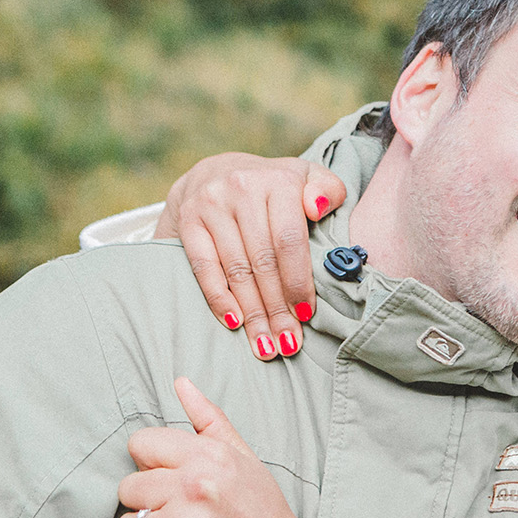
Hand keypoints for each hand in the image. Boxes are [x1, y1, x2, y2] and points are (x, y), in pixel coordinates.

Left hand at [117, 377, 373, 517]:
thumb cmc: (266, 515)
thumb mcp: (245, 460)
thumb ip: (210, 421)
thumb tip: (180, 383)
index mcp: (209, 458)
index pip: (140, 444)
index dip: (151, 464)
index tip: (171, 480)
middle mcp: (194, 489)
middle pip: (127, 488)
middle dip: (148, 503)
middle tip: (180, 515)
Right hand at [153, 154, 346, 361]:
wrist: (218, 172)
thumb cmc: (275, 187)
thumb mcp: (308, 178)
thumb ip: (329, 189)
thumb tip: (317, 207)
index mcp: (278, 181)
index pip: (289, 240)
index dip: (298, 281)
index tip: (306, 315)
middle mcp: (242, 188)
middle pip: (263, 261)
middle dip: (277, 308)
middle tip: (288, 343)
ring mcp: (211, 204)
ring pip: (236, 269)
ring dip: (252, 313)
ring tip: (265, 345)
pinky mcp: (188, 220)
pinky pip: (203, 267)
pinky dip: (218, 298)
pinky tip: (234, 322)